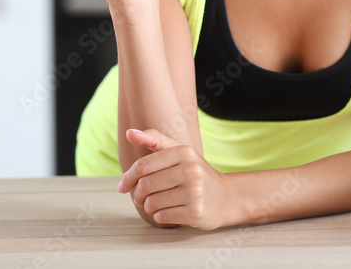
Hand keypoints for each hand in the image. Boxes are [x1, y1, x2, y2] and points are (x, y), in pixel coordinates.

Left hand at [118, 128, 235, 229]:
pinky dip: (161, 216)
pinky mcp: (195, 212)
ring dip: (150, 206)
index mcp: (184, 152)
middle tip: (142, 197)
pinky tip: (173, 211)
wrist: (227, 197)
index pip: (142, 166)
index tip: (123, 185)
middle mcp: (191, 170)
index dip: (128, 177)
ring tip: (161, 203)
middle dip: (138, 195)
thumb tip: (129, 133)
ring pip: (151, 203)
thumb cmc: (196, 174)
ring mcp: (195, 192)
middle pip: (145, 185)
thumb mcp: (180, 152)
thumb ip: (155, 140)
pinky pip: (161, 217)